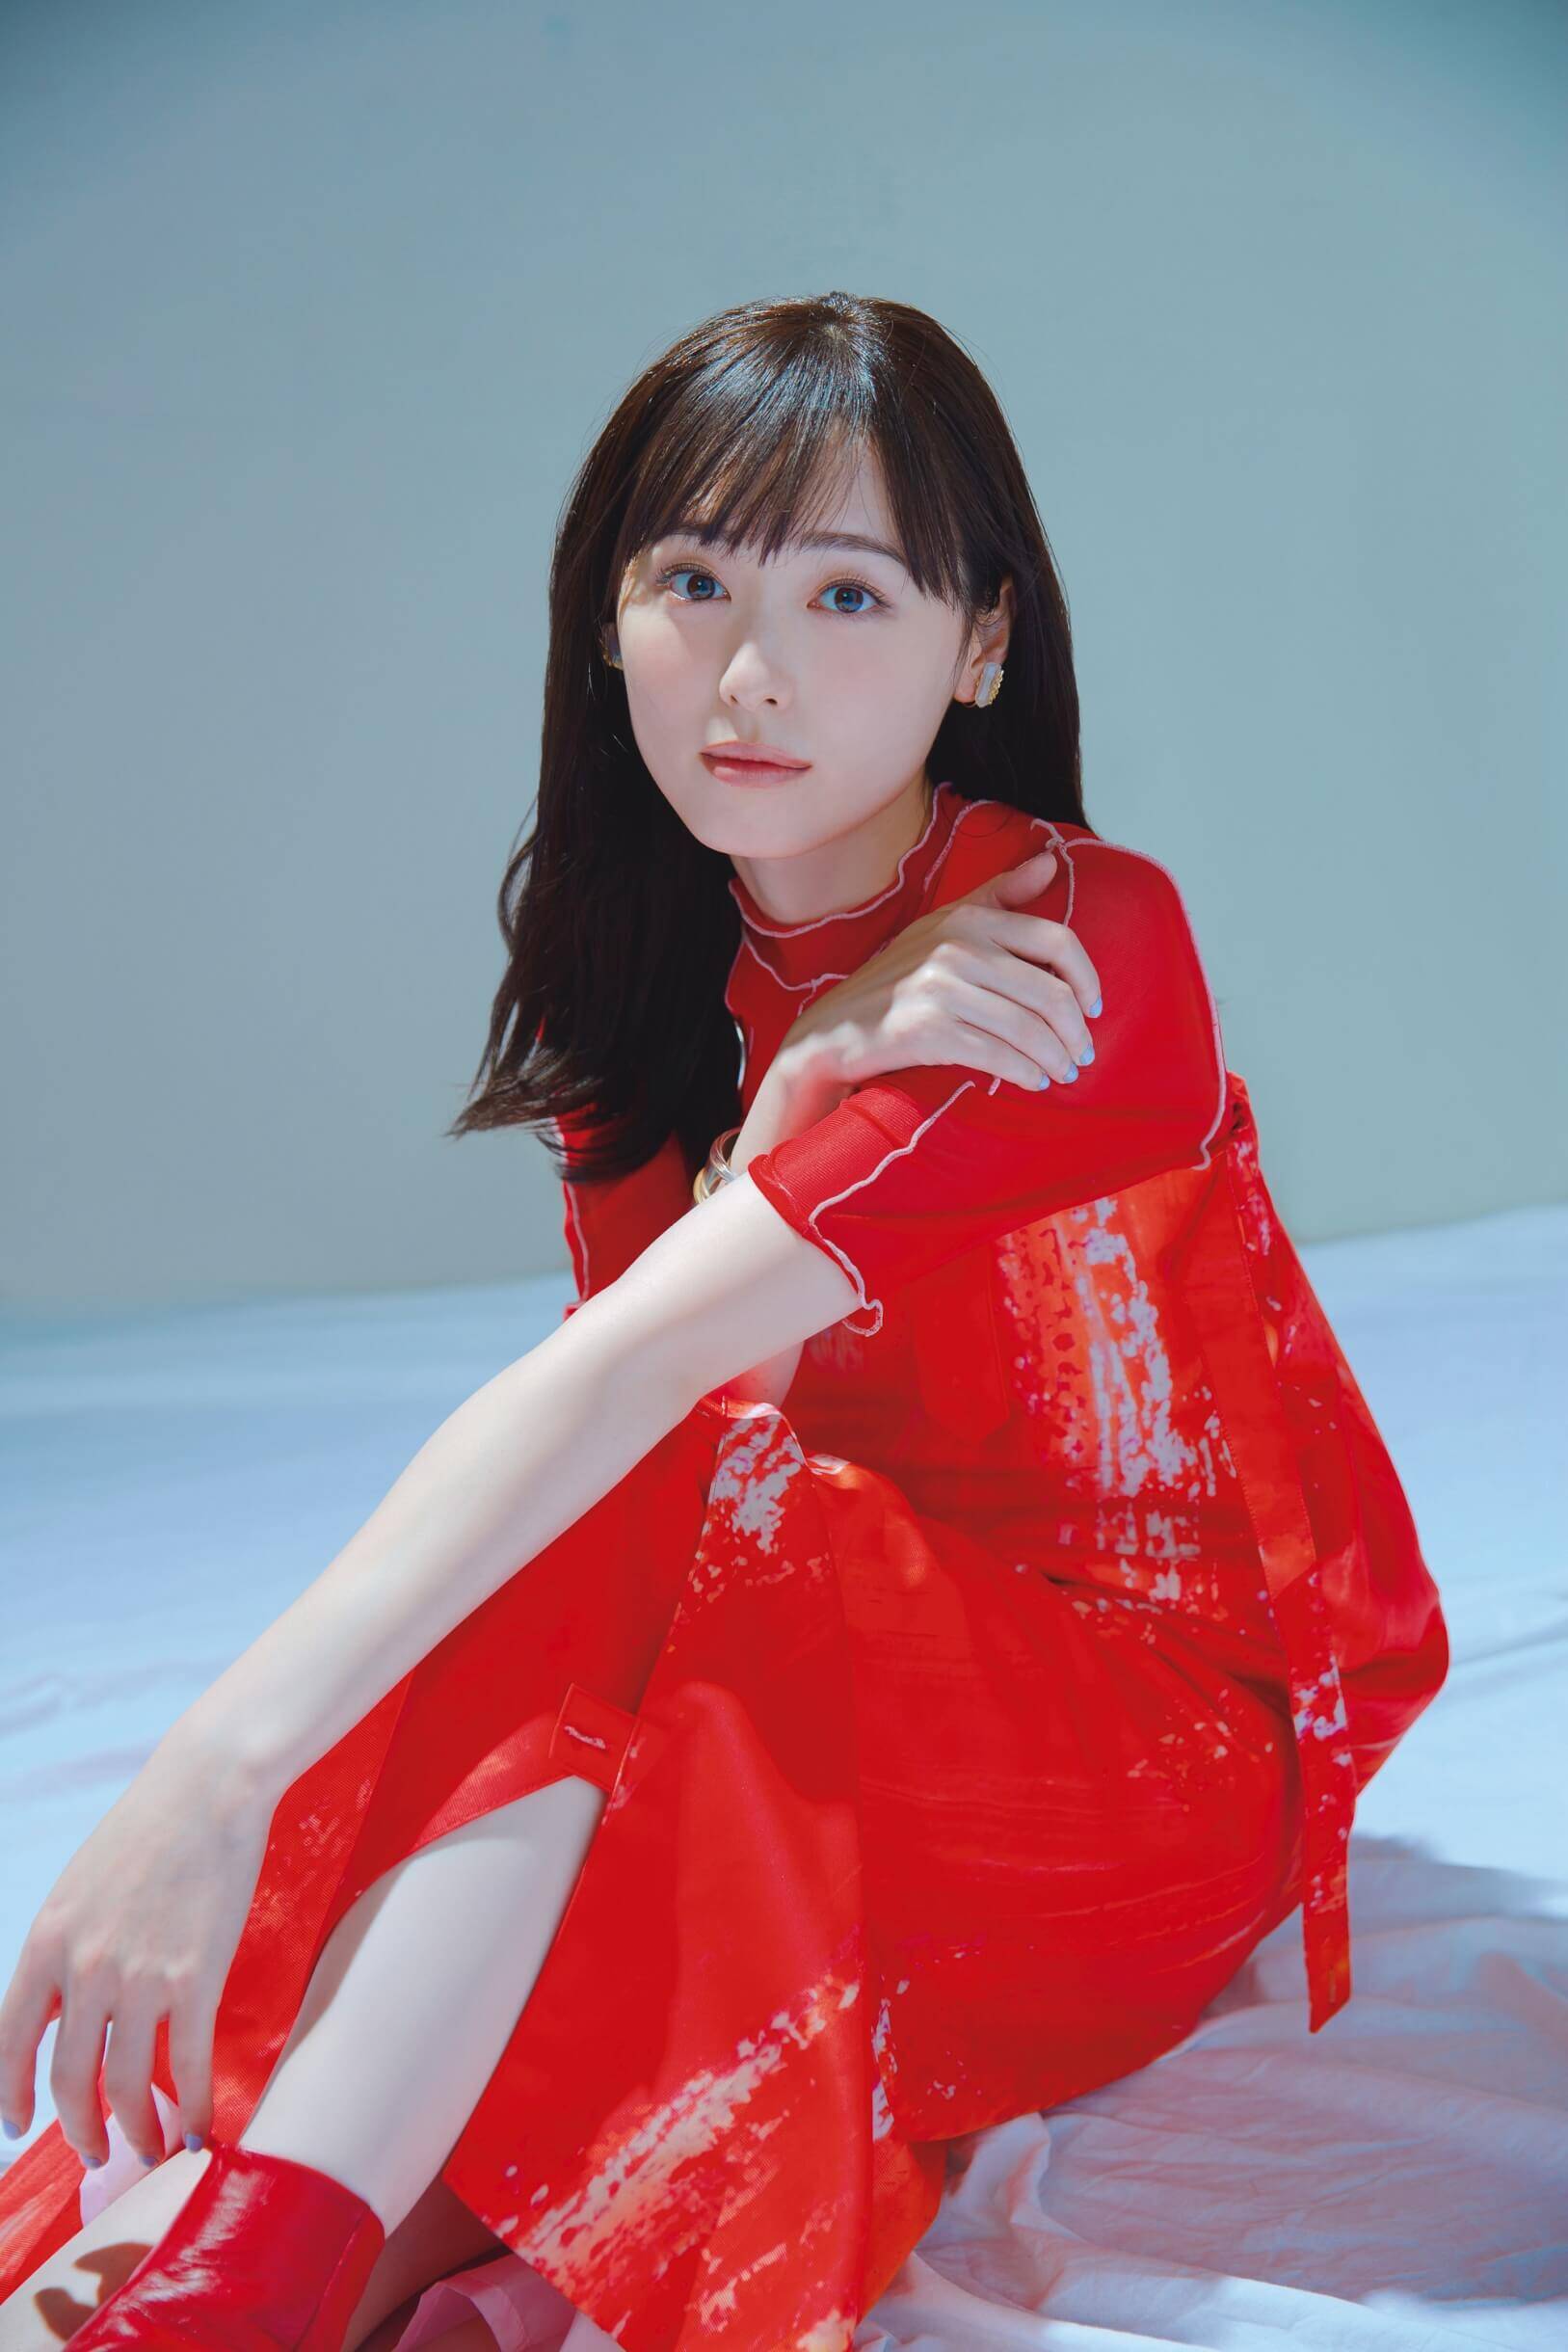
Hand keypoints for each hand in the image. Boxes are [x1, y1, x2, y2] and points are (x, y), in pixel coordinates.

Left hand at [0, 1732, 273, 2166]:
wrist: (207, 1789)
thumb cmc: (146, 1830)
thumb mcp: (77, 1890)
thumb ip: (63, 1952)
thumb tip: (62, 2013)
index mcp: (46, 1943)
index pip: (10, 2043)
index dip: (10, 2095)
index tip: (18, 2125)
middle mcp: (84, 1969)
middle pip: (68, 2080)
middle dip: (80, 2130)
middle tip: (95, 2154)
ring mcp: (140, 1977)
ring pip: (127, 2086)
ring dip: (138, 2131)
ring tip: (152, 2149)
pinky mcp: (196, 1979)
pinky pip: (189, 2065)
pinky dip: (195, 2109)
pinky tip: (201, 2130)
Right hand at [775, 845, 1102, 1096]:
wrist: (833, 1031)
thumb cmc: (896, 981)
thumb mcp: (943, 925)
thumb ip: (999, 895)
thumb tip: (1052, 862)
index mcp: (969, 918)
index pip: (1056, 940)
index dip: (1086, 978)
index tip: (1093, 1007)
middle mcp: (956, 949)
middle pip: (1049, 992)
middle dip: (1075, 1031)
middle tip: (1082, 1054)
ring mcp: (939, 990)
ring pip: (1028, 1029)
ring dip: (1056, 1057)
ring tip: (1064, 1071)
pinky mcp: (926, 1032)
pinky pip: (997, 1055)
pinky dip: (1025, 1073)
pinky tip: (1034, 1082)